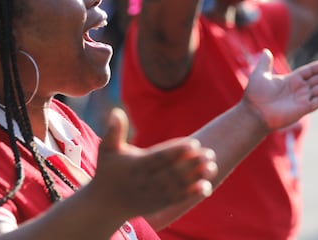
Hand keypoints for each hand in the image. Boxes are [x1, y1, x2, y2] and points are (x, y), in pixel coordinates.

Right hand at [90, 108, 217, 219]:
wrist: (105, 206)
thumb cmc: (107, 172)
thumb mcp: (106, 150)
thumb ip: (113, 131)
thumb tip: (116, 111)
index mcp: (136, 166)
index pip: (160, 157)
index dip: (177, 150)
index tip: (194, 142)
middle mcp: (146, 182)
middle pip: (173, 171)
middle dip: (192, 162)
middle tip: (210, 152)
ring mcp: (153, 195)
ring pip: (178, 186)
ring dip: (196, 177)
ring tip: (212, 166)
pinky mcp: (158, 205)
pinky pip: (177, 199)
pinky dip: (192, 194)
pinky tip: (207, 186)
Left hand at [242, 49, 317, 130]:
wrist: (253, 112)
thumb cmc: (255, 95)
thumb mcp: (260, 75)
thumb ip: (265, 63)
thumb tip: (266, 51)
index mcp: (291, 80)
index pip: (309, 71)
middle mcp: (298, 89)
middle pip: (317, 79)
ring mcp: (301, 99)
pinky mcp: (301, 109)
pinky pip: (316, 103)